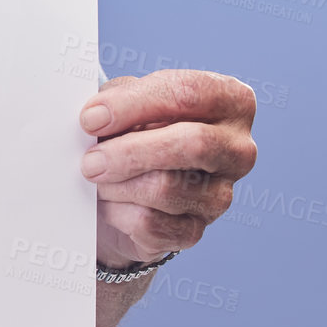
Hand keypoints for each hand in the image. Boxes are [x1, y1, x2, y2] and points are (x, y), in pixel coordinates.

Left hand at [78, 70, 255, 268]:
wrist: (122, 185)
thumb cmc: (128, 128)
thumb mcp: (124, 99)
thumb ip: (116, 98)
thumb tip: (97, 116)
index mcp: (230, 102)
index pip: (188, 94)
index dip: (133, 104)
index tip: (90, 118)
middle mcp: (237, 150)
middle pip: (194, 144)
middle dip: (130, 151)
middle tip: (89, 159)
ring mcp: (221, 195)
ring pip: (167, 188)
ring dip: (116, 184)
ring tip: (95, 177)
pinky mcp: (195, 231)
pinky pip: (151, 223)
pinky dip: (117, 212)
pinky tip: (108, 201)